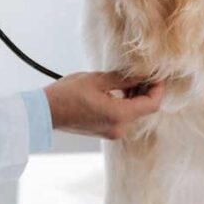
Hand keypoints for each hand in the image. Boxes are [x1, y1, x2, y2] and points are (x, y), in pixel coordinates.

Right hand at [43, 72, 163, 139]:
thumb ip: (123, 79)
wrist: (45, 112)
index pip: (152, 104)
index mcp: (119, 115)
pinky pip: (123, 117)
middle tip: (143, 72)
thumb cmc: (68, 93)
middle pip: (144, 109)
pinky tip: (119, 89)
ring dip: (136, 96)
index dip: (158, 89)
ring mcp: (112, 132)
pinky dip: (125, 103)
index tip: (157, 75)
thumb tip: (142, 75)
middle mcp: (119, 128)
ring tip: (129, 78)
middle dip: (146, 90)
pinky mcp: (105, 131)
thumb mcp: (98, 80)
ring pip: (134, 113)